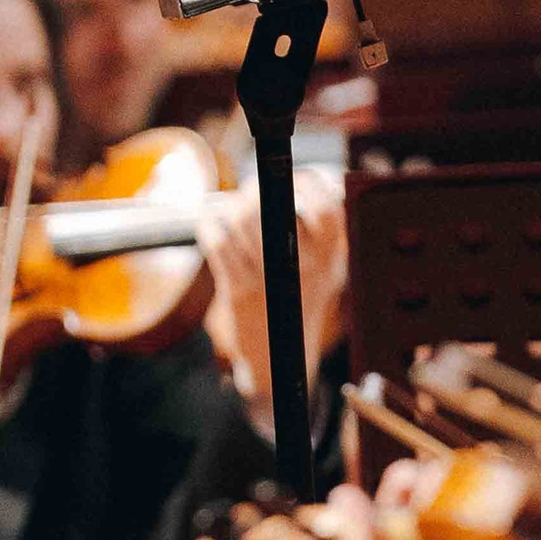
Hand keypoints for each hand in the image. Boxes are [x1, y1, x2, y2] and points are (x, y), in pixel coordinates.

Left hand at [194, 167, 349, 412]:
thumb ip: (322, 225)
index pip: (328, 207)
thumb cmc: (299, 299)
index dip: (306, 185)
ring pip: (239, 219)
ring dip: (228, 210)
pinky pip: (216, 243)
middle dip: (252, 193)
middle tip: (249, 197)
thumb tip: (307, 178)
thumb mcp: (326, 266)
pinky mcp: (239, 294)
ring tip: (230, 215)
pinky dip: (209, 226)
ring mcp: (271, 281)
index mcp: (331, 256)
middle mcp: (306, 268)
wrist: (279, 361)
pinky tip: (212, 226)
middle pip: (272, 204)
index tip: (290, 183)